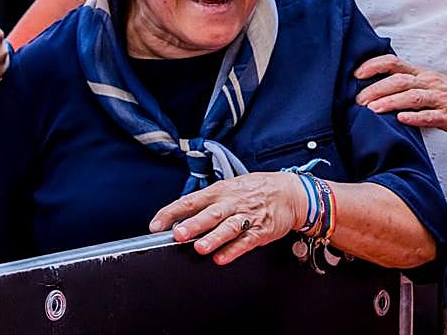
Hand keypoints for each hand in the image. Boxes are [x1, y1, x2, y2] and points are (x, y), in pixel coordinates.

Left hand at [149, 172, 302, 265]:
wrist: (290, 192)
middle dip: (195, 224)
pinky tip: (221, 258)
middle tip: (179, 234)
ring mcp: (247, 217)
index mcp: (221, 190)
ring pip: (229, 227)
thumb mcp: (231, 187)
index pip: (191, 200)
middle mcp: (232, 202)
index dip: (172, 212)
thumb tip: (180, 217)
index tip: (156, 224)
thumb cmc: (256, 190)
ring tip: (201, 248)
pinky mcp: (260, 231)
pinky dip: (233, 250)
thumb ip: (207, 202)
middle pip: (211, 213)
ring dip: (214, 238)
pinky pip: (246, 241)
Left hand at [355, 54, 446, 134]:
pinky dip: (415, 117)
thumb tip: (374, 86)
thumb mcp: (428, 81)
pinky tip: (401, 120)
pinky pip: (430, 116)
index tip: (356, 74)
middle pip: (400, 81)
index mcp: (421, 74)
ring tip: (373, 109)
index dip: (374, 66)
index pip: (394, 63)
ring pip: (413, 97)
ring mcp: (439, 99)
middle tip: (359, 100)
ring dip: (391, 102)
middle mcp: (429, 83)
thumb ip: (406, 82)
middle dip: (377, 89)